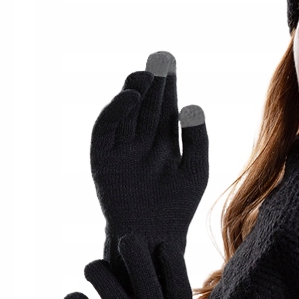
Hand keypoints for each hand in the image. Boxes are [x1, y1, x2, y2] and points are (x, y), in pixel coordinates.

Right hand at [91, 51, 207, 280]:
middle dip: (152, 83)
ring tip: (145, 72)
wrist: (153, 240)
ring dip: (134, 92)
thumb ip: (197, 139)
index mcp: (164, 145)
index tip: (172, 64)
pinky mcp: (102, 160)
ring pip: (126, 114)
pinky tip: (130, 96)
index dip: (168, 87)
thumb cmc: (178, 208)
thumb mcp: (195, 170)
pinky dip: (115, 111)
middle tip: (160, 57)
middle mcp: (141, 144)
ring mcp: (121, 151)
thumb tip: (193, 105)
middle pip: (145, 106)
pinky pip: (106, 130)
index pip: (165, 109)